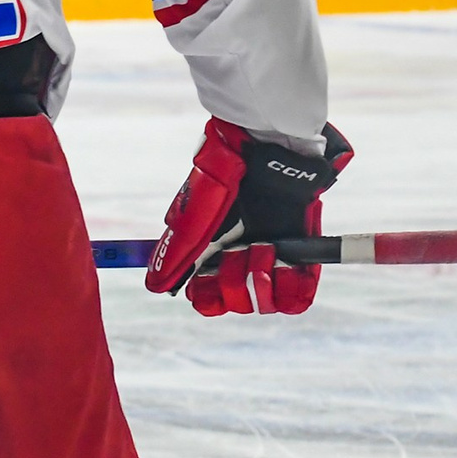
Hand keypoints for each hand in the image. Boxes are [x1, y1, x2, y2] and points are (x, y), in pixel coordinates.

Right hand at [145, 118, 354, 314]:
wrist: (270, 153)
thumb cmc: (228, 179)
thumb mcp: (196, 217)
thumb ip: (176, 254)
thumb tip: (154, 286)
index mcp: (215, 254)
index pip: (208, 299)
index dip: (207, 297)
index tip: (205, 279)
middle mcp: (243, 259)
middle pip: (236, 303)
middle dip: (235, 284)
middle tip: (238, 251)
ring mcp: (273, 259)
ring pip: (265, 303)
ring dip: (261, 281)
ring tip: (264, 248)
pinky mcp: (302, 256)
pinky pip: (298, 297)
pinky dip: (291, 290)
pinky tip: (285, 267)